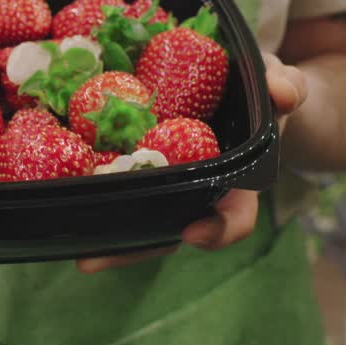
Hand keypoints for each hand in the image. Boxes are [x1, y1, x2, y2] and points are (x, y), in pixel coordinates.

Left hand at [76, 52, 307, 273]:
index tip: (193, 231)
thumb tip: (283, 94)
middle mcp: (202, 193)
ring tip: (72, 249)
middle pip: (170, 231)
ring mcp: (173, 185)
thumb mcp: (278, 84)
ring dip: (108, 238)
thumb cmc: (262, 91)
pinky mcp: (146, 169)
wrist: (245, 87)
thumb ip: (284, 87)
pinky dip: (96, 195)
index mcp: (241, 181)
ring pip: (141, 219)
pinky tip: (60, 197)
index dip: (218, 230)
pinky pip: (123, 187)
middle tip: (93, 260)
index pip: (236, 217)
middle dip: (135, 248)